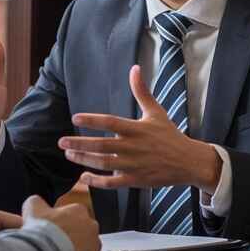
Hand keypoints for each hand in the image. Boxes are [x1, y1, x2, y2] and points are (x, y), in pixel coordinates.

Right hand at [22, 195, 99, 250]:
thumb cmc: (42, 232)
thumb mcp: (32, 208)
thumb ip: (36, 202)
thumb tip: (36, 202)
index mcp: (79, 210)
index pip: (73, 213)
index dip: (61, 221)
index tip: (54, 228)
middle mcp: (91, 225)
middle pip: (82, 229)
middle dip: (71, 235)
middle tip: (57, 242)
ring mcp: (94, 243)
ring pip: (87, 246)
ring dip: (77, 249)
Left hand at [57, 65, 221, 190]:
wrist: (188, 161)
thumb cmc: (169, 135)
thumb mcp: (155, 111)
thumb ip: (141, 91)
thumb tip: (135, 68)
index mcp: (136, 129)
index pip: (110, 122)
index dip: (92, 120)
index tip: (75, 118)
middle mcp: (133, 147)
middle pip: (101, 145)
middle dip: (79, 144)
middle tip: (61, 142)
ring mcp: (134, 165)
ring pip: (104, 164)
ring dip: (84, 160)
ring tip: (69, 154)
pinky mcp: (135, 180)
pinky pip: (112, 183)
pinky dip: (97, 181)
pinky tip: (83, 177)